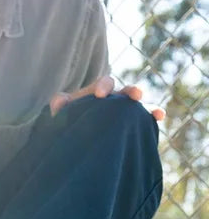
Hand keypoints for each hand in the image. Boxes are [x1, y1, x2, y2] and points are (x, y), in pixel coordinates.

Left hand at [49, 75, 164, 121]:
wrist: (72, 136)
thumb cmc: (66, 119)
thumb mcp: (60, 112)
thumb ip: (59, 105)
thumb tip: (60, 101)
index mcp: (97, 92)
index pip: (103, 83)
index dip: (104, 86)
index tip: (101, 95)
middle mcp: (114, 99)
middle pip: (125, 90)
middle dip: (131, 91)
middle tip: (135, 95)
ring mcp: (123, 111)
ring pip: (138, 106)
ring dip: (148, 106)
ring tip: (157, 112)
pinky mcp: (130, 124)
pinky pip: (144, 120)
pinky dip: (153, 117)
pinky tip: (159, 118)